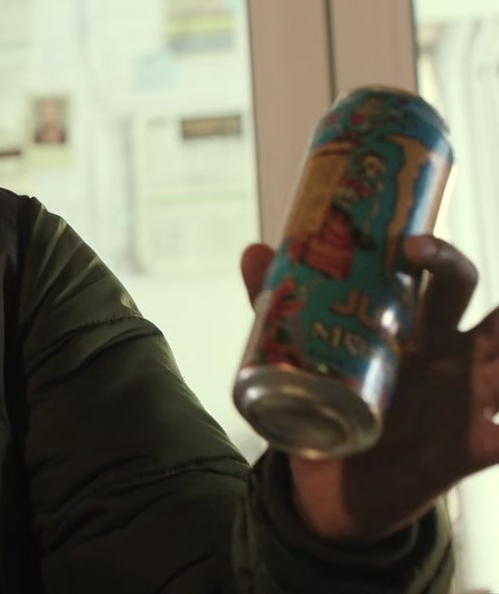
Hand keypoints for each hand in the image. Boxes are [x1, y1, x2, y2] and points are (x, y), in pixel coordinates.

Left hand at [240, 235, 498, 542]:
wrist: (330, 490)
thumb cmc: (332, 413)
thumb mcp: (304, 361)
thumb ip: (282, 308)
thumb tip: (255, 250)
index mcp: (421, 333)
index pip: (445, 281)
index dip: (438, 256)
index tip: (408, 241)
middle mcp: (454, 359)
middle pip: (488, 310)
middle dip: (465, 279)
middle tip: (423, 255)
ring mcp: (470, 401)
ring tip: (497, 324)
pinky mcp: (472, 447)